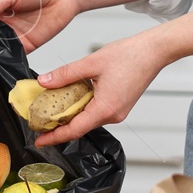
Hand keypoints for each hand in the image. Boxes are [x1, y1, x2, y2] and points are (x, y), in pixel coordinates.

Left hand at [31, 35, 168, 148]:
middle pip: (80, 126)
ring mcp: (117, 112)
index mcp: (105, 108)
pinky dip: (82, 106)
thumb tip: (44, 81)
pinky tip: (73, 96)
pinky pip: (96, 111)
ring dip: (71, 113)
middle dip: (59, 124)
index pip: (74, 130)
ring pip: (88, 118)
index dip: (54, 137)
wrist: (154, 51)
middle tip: (39, 118)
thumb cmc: (130, 56)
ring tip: (52, 105)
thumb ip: (66, 74)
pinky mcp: (120, 105)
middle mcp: (112, 115)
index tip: (39, 140)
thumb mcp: (91, 62)